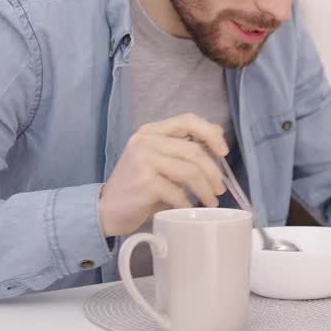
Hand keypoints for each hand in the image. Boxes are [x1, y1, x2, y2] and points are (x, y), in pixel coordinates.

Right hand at [98, 113, 228, 236]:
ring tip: (210, 201)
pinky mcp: (145, 183)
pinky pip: (178, 192)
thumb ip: (182, 147)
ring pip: (190, 171)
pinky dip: (188, 203)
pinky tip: (189, 210)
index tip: (224, 152)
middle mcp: (145, 141)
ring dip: (205, 189)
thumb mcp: (159, 160)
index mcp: (151, 131)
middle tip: (220, 188)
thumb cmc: (138, 186)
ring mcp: (143, 160)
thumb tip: (218, 135)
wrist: (106, 210)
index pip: (188, 120)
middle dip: (213, 172)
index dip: (211, 134)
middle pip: (194, 150)